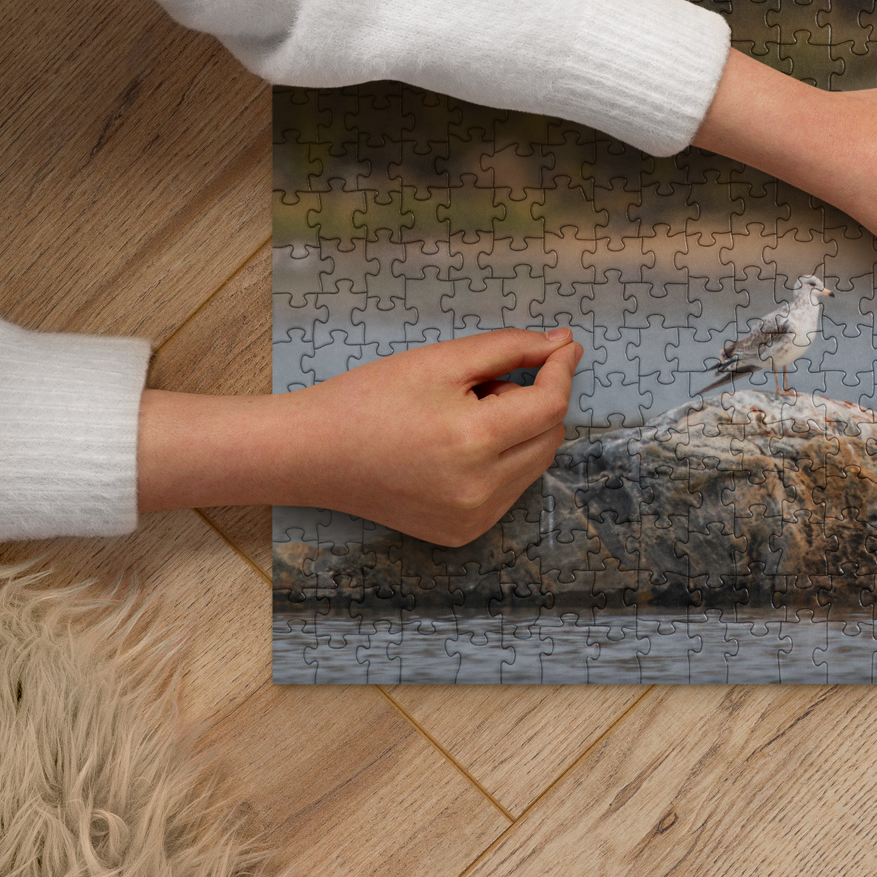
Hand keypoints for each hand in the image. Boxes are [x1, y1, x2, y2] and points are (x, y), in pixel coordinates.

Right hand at [138, 327, 581, 545]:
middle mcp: (481, 491)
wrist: (312, 454)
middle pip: (548, 435)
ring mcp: (473, 519)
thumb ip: (509, 347)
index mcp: (475, 443)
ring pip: (534, 463)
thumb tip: (564, 343)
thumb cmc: (370, 398)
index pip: (551, 405)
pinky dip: (502, 461)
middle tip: (483, 384)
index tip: (563, 345)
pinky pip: (510, 488)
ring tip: (463, 415)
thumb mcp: (441, 360)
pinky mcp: (462, 533)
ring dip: (519, 431)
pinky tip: (456, 447)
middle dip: (532, 400)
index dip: (561, 369)